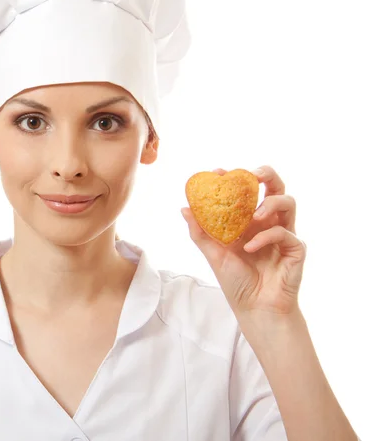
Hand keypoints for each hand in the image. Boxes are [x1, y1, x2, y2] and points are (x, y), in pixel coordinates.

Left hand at [181, 166, 306, 319]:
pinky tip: (250, 249)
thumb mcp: (213, 254)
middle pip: (275, 187)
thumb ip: (200, 232)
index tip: (219, 171)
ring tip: (254, 217)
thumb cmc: (237, 282)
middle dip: (266, 174)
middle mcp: (267, 223)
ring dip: (270, 204)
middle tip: (253, 174)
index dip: (235, 178)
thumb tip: (184, 208)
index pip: (246, 191)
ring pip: (288, 202)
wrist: (254, 308)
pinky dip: (266, 237)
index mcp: (249, 221)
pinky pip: (285, 233)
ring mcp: (283, 234)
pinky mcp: (295, 248)